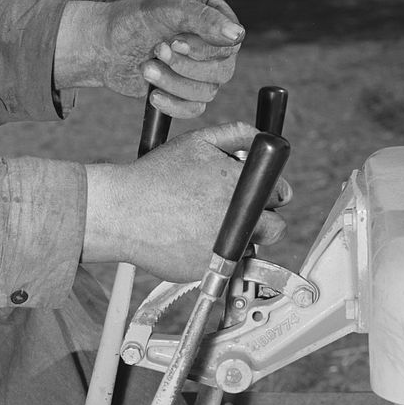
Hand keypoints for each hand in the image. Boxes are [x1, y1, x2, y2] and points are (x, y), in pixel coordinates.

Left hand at [55, 0, 243, 116]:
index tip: (174, 41)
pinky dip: (173, 105)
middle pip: (223, 71)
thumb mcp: (170, 7)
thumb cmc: (136, 18)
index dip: (204, 49)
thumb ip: (203, 18)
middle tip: (157, 50)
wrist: (105, 44)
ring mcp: (201, 72)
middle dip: (185, 66)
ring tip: (147, 68)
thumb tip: (237, 35)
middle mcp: (213, 47)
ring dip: (173, 83)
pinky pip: (194, 110)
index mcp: (215, 19)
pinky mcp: (186, 94)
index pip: (231, 44)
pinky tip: (152, 95)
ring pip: (207, 93)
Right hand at [83, 122, 291, 281]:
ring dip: (238, 239)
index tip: (259, 194)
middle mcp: (240, 219)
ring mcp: (226, 249)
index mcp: (243, 186)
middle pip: (275, 228)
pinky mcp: (211, 270)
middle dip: (263, 220)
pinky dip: (214, 255)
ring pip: (249, 248)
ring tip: (205, 226)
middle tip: (236, 213)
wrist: (122, 212)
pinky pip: (224, 266)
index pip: (280, 193)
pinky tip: (191, 240)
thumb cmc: (156, 176)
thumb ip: (236, 134)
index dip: (271, 192)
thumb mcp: (197, 142)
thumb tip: (262, 137)